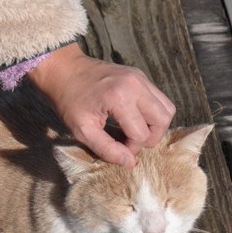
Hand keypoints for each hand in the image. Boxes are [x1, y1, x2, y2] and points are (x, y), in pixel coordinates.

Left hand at [28, 43, 175, 166]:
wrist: (64, 69)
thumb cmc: (69, 100)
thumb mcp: (82, 130)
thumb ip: (107, 149)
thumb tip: (130, 163)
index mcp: (119, 98)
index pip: (141, 134)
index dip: (132, 148)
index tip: (118, 148)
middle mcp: (136, 85)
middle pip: (162, 120)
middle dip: (151, 137)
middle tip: (132, 141)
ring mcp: (140, 78)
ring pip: (167, 108)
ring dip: (156, 125)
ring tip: (136, 131)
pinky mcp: (140, 76)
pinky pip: (160, 99)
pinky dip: (153, 113)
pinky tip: (134, 118)